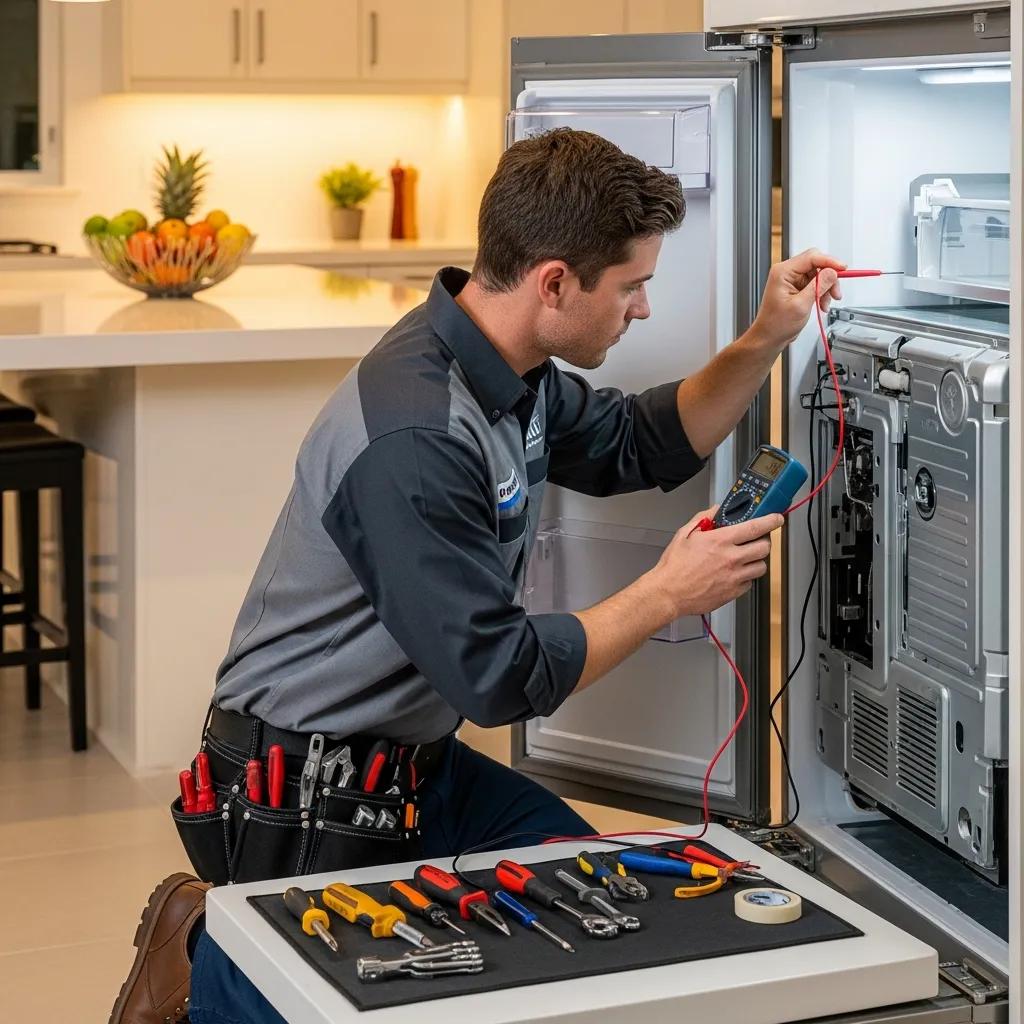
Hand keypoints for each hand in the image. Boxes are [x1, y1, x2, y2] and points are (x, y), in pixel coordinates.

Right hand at [649, 508, 781, 617]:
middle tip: (755, 540)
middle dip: (763, 541)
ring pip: (761, 566)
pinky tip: (734, 574)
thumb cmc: (674, 567)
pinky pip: (750, 583)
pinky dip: (746, 577)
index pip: (756, 527)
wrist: (668, 593)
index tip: (776, 519)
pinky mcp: (733, 592)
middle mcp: (731, 559)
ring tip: (745, 559)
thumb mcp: (684, 534)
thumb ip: (703, 518)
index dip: (771, 521)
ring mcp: (734, 577)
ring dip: (756, 560)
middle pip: (764, 547)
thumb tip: (716, 510)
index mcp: (721, 541)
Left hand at [748, 248, 846, 352]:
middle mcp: (786, 272)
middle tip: (835, 292)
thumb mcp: (801, 305)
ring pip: (818, 274)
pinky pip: (815, 284)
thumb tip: (832, 272)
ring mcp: (791, 280)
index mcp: (782, 272)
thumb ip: (818, 286)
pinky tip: (821, 304)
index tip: (843, 269)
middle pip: (817, 264)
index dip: (830, 262)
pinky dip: (821, 293)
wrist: (769, 337)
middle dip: (829, 278)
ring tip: (826, 303)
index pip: (811, 257)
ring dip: (826, 288)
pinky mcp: (796, 287)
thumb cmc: (776, 325)